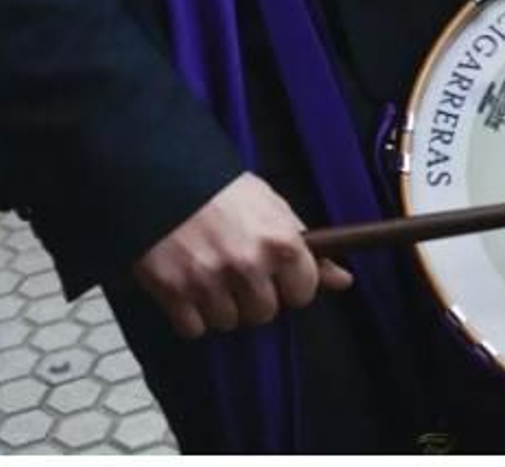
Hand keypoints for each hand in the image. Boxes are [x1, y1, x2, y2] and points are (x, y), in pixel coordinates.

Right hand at [133, 173, 352, 339]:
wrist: (160, 175)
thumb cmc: (222, 190)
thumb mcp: (273, 209)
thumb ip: (309, 249)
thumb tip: (343, 281)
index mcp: (280, 242)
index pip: (303, 293)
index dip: (291, 286)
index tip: (279, 278)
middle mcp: (248, 264)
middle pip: (264, 313)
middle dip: (254, 298)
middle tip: (239, 275)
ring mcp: (208, 280)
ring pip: (229, 323)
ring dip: (222, 307)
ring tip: (211, 277)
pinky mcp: (172, 291)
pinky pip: (193, 329)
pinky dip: (191, 316)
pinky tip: (189, 289)